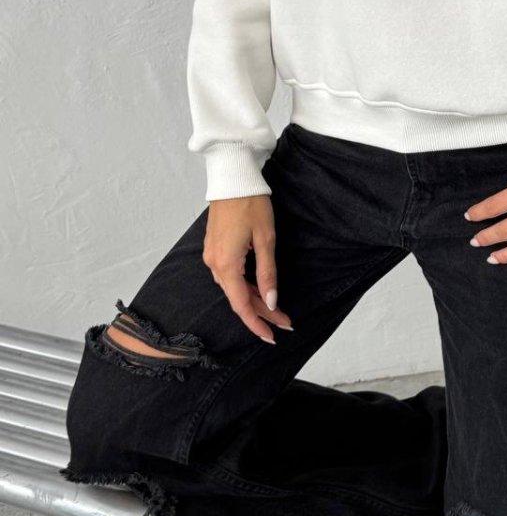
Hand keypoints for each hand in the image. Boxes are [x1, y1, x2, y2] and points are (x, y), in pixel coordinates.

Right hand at [202, 195, 293, 341]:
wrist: (232, 178)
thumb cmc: (251, 204)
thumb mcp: (266, 239)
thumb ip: (267, 273)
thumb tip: (272, 302)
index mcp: (226, 265)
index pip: (241, 305)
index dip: (257, 323)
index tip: (272, 336)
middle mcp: (214, 264)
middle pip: (239, 298)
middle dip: (262, 312)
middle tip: (285, 323)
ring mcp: (212, 256)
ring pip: (234, 287)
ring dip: (255, 299)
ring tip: (277, 310)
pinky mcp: (215, 248)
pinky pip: (230, 275)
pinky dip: (245, 285)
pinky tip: (260, 290)